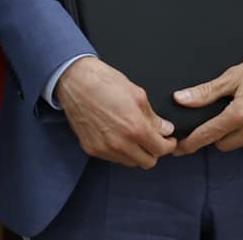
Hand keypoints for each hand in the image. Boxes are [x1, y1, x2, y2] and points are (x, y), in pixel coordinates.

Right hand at [53, 57, 175, 168]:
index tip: (168, 140)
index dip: (168, 145)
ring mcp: (104, 148)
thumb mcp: (136, 93)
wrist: (74, 80)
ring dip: (136, 153)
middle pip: (147, 162)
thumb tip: (164, 129)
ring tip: (133, 136)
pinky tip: (118, 136)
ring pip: (130, 162)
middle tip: (153, 139)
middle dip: (154, 151)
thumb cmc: (103, 81)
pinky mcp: (91, 149)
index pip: (160, 150)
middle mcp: (120, 143)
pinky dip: (120, 151)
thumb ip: (153, 116)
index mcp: (135, 128)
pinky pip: (113, 158)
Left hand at [173, 46, 242, 153]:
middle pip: (224, 143)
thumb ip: (206, 92)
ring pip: (242, 143)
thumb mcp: (233, 76)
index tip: (178, 149)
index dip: (192, 142)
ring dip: (238, 133)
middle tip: (221, 115)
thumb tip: (180, 100)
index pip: (209, 134)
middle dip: (218, 134)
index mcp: (240, 114)